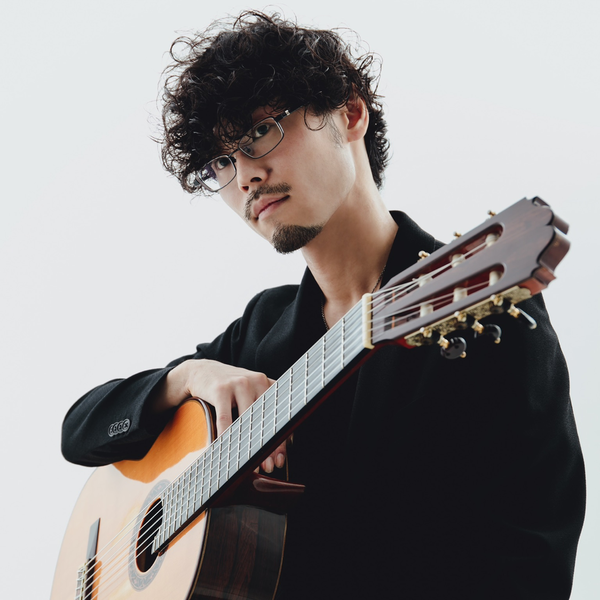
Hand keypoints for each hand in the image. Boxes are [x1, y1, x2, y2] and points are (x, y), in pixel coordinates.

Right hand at [157, 359, 287, 472]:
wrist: (201, 371)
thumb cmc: (230, 390)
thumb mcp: (250, 395)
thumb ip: (263, 415)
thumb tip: (276, 452)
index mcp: (268, 384)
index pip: (280, 415)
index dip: (282, 439)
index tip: (279, 459)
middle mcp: (258, 381)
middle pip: (266, 420)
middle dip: (267, 446)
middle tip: (267, 467)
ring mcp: (239, 383)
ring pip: (247, 420)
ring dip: (247, 445)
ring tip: (247, 463)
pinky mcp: (221, 388)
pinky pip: (225, 418)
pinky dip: (225, 436)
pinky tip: (225, 449)